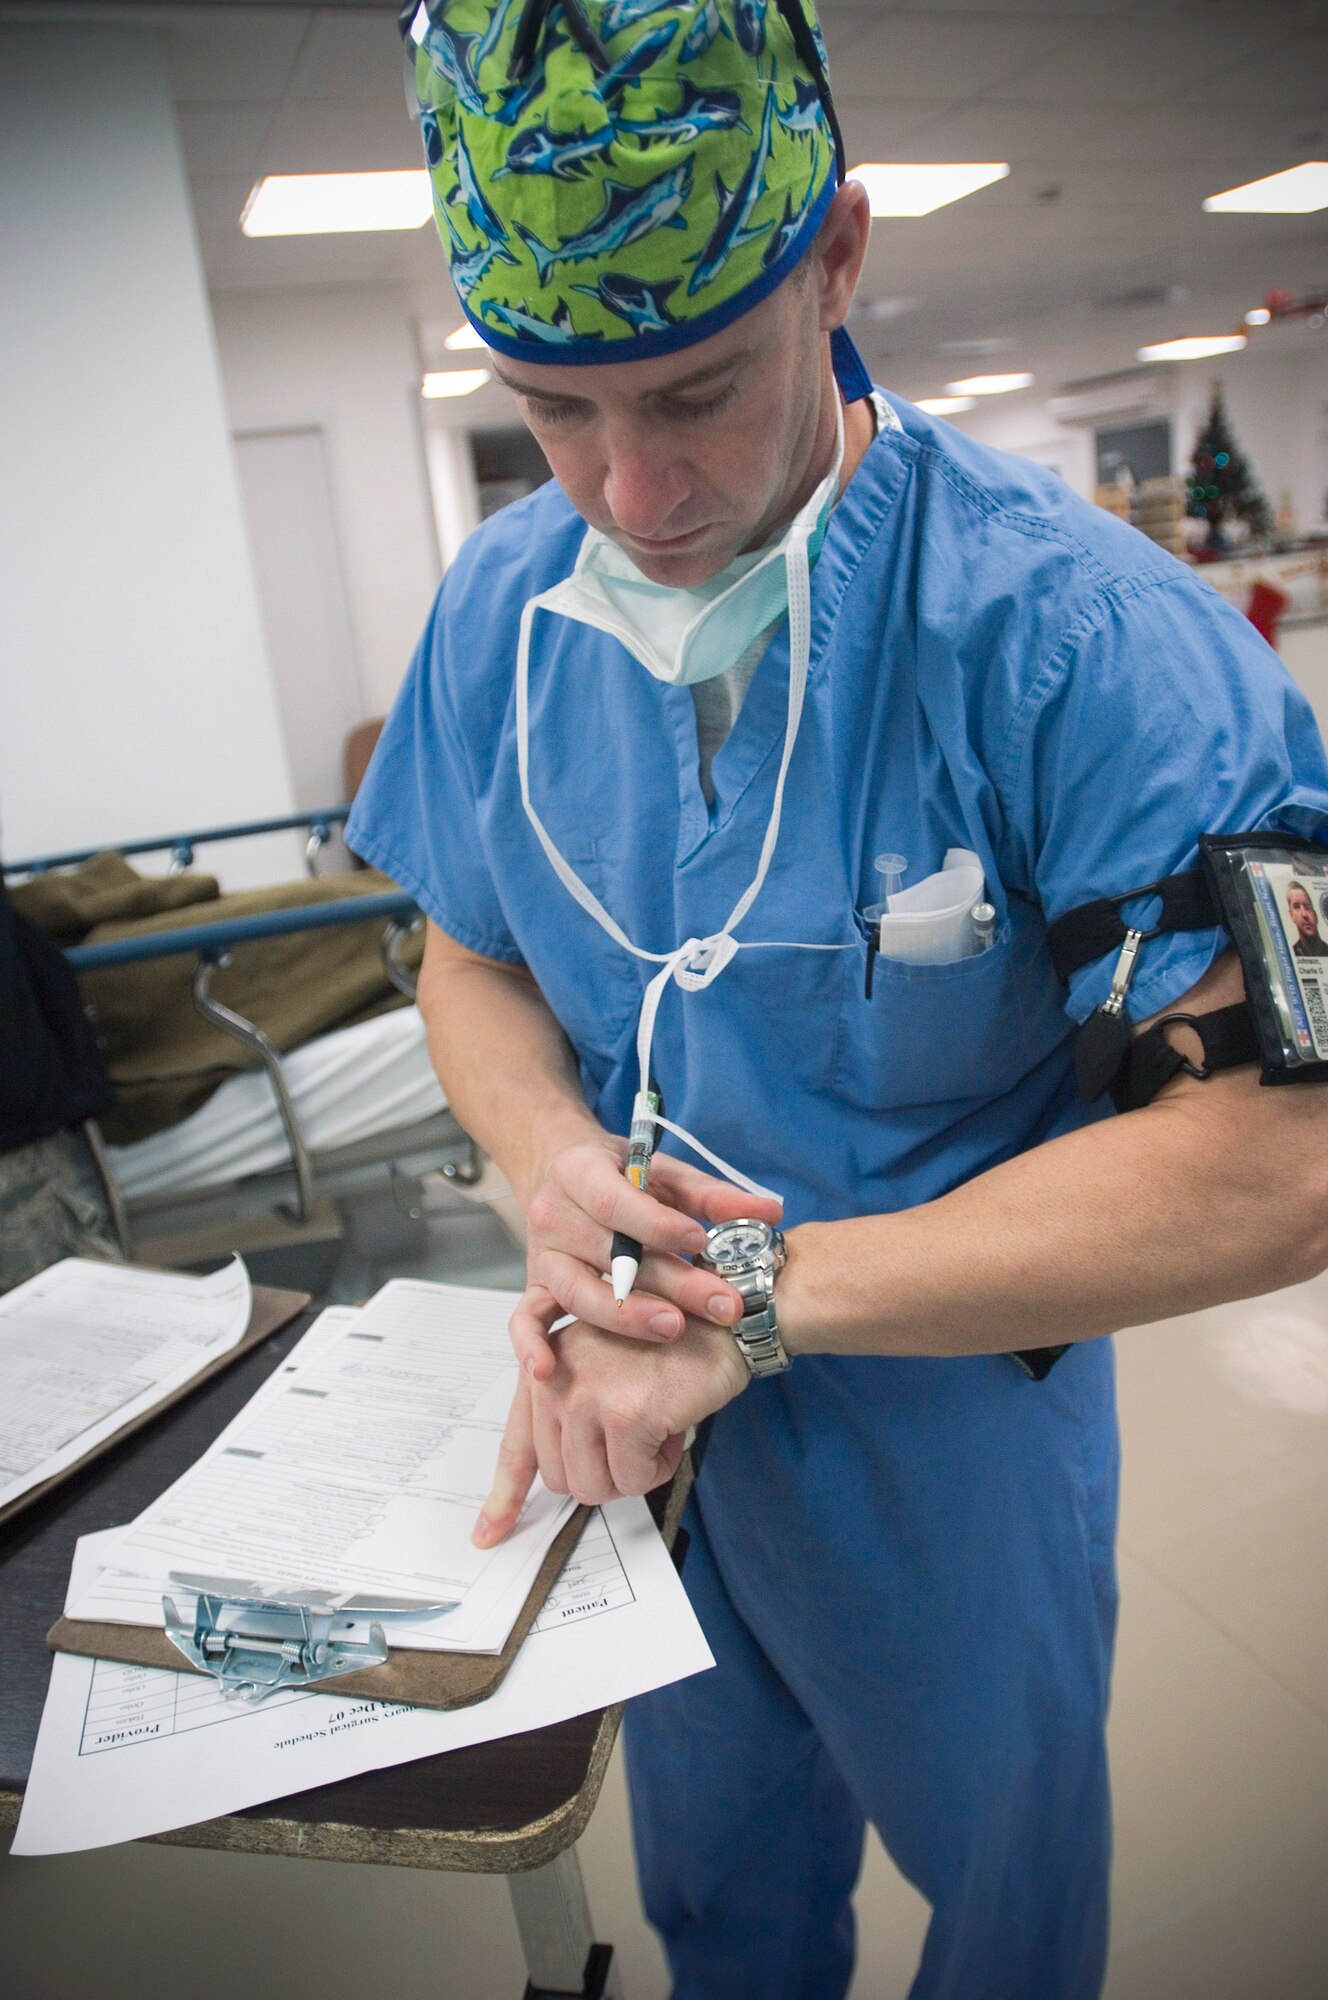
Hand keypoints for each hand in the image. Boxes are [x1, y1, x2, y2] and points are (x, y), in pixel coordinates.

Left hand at [473, 1291, 749, 1544]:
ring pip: (595, 1487)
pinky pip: (634, 1481)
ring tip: (654, 1430)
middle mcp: (555, 1382)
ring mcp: (587, 1397)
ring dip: (633, 1474)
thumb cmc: (668, 1347)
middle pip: (561, 1480)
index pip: (517, 1448)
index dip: (504, 1499)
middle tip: (636, 1442)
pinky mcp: (625, 1414)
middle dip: (604, 1475)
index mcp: (545, 1372)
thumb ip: (571, 1415)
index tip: (488, 1535)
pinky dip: (658, 1468)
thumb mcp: (602, 1371)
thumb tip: (563, 1481)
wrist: (721, 1323)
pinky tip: (671, 1428)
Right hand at [517, 1136, 782, 1377]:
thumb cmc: (620, 1174)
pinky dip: (531, 1345)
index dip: (658, 1225)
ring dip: (626, 1316)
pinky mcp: (535, 1288)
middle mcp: (552, 1214)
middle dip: (671, 1282)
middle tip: (722, 1304)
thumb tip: (770, 1212)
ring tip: (674, 1329)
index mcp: (579, 1172)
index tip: (700, 1242)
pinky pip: (524, 1320)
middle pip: (610, 1255)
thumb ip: (713, 1194)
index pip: (615, 1203)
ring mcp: (541, 1256)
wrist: (559, 1171)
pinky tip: (549, 1370)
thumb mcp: (664, 1172)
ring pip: (579, 1293)